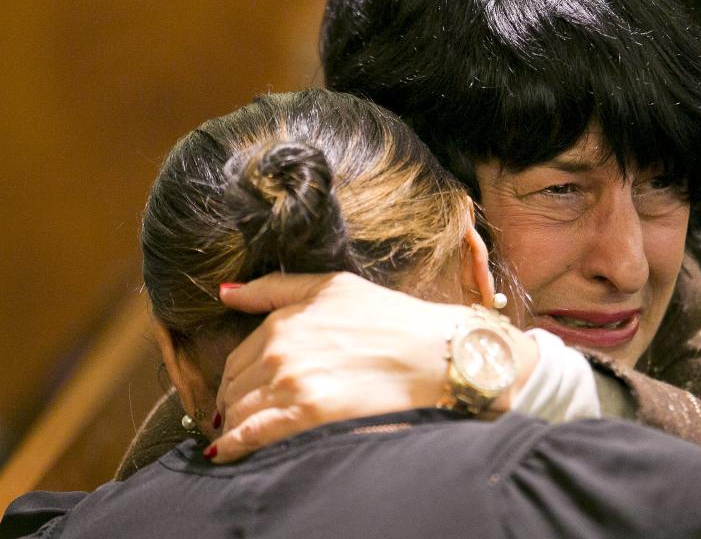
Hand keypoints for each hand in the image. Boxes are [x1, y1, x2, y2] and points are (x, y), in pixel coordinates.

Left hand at [209, 272, 476, 461]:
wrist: (434, 352)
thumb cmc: (390, 317)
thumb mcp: (333, 287)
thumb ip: (275, 288)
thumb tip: (226, 292)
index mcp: (283, 322)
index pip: (237, 359)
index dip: (235, 380)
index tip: (238, 393)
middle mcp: (281, 352)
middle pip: (234, 388)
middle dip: (231, 405)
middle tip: (236, 419)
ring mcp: (293, 384)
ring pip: (239, 413)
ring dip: (232, 427)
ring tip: (236, 439)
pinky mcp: (308, 415)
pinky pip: (254, 434)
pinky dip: (235, 445)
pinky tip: (228, 452)